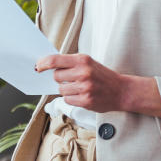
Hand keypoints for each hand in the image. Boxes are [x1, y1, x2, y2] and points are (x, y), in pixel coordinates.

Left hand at [35, 53, 160, 116]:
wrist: (121, 91)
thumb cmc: (102, 76)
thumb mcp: (88, 63)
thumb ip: (70, 63)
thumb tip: (47, 66)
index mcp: (83, 60)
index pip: (55, 60)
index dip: (43, 63)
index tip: (38, 66)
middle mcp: (83, 73)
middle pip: (56, 76)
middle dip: (60, 79)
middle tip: (71, 79)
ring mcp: (85, 88)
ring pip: (61, 89)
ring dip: (66, 89)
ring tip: (79, 88)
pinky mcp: (86, 101)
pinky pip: (67, 99)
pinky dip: (71, 98)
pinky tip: (82, 95)